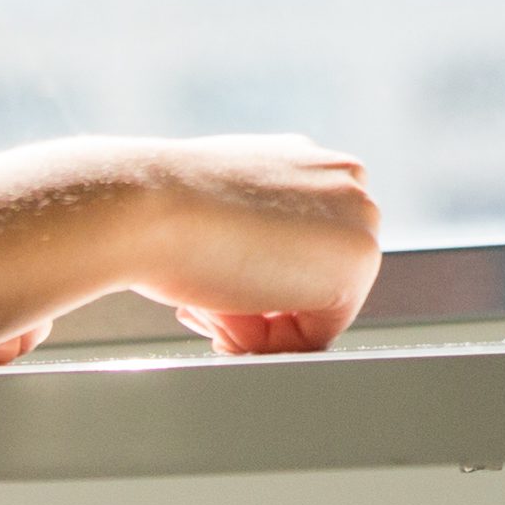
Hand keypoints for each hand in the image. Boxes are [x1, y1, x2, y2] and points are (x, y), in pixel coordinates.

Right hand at [113, 133, 383, 354]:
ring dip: (261, 324)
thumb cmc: (161, 209)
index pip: (299, 251)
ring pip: (319, 306)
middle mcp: (342, 179)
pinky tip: (227, 313)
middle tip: (207, 306)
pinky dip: (272, 343)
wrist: (145, 207)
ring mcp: (358, 215)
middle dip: (259, 307)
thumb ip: (253, 228)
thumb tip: (254, 266)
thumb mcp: (216, 207)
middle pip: (313, 278)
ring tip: (210, 305)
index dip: (253, 285)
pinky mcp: (358, 259)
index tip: (214, 293)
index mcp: (307, 161)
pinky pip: (321, 333)